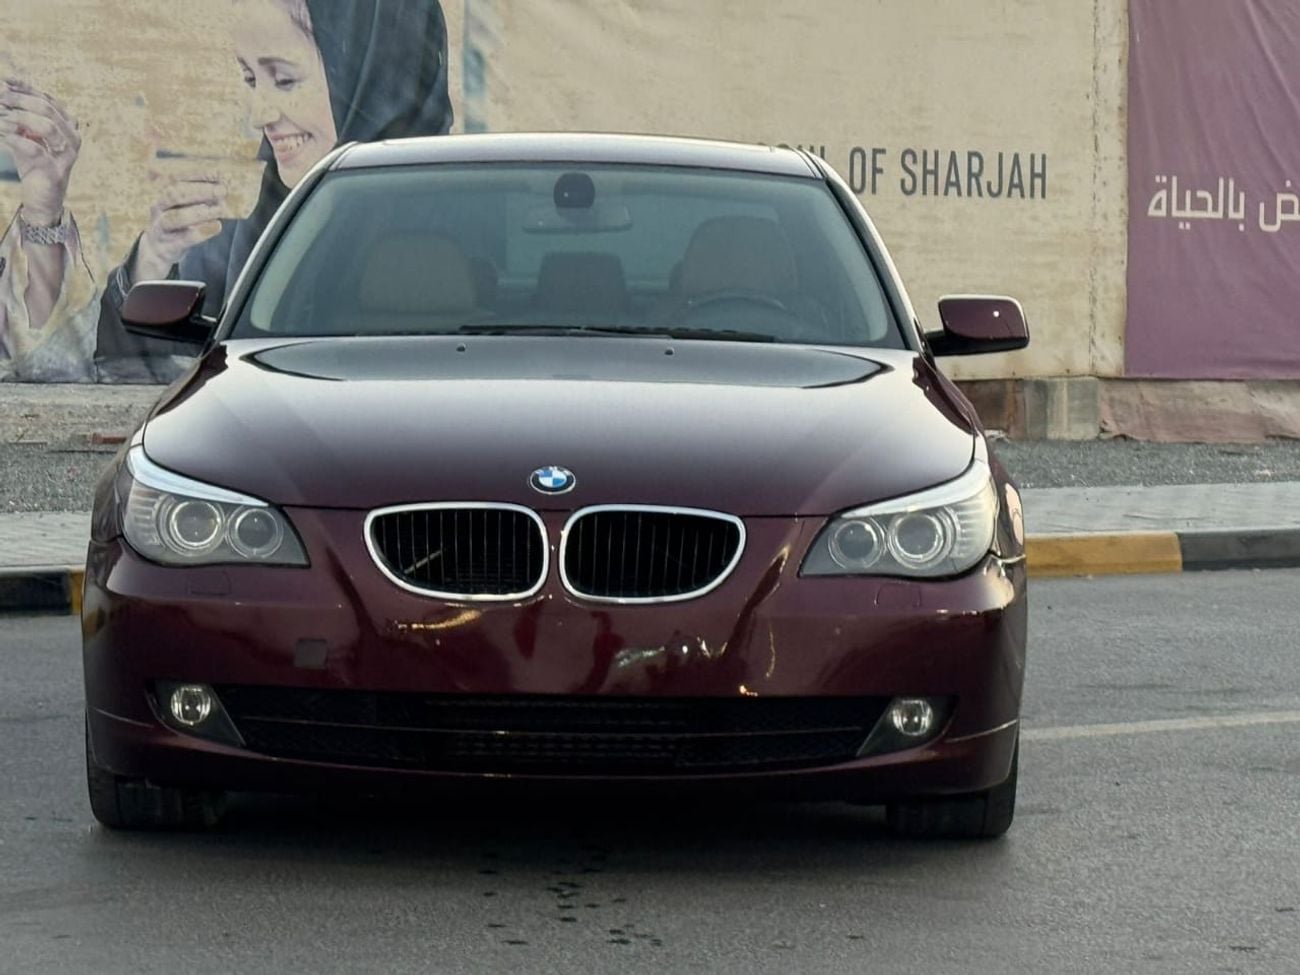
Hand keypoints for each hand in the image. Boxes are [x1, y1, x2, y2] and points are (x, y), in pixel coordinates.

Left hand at [0, 79, 80, 225]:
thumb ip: (20, 117)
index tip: (4, 81)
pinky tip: (2, 134)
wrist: (43, 199)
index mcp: (69, 126)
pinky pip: (35, 150)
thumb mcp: (27, 135)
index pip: (47, 99)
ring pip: (47, 127)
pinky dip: (16, 139)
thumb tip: (3, 91)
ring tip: (0, 116)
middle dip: (20, 100)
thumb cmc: (34, 164)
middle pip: (48, 109)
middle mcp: (73, 138)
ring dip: (19, 117)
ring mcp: (67, 156)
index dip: (25, 88)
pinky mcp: (55, 172)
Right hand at [130, 176, 227, 282]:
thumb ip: (202, 198)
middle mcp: (159, 208)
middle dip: (199, 191)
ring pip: (176, 217)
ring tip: (219, 209)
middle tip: (221, 190)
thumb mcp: (185, 207)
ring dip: (200, 212)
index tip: (217, 174)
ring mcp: (162, 227)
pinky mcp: (169, 245)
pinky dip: (202, 232)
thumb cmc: (177, 223)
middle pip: (175, 195)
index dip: (197, 175)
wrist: (157, 249)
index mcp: (163, 194)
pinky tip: (217, 226)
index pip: (177, 179)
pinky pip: (185, 238)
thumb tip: (224, 186)